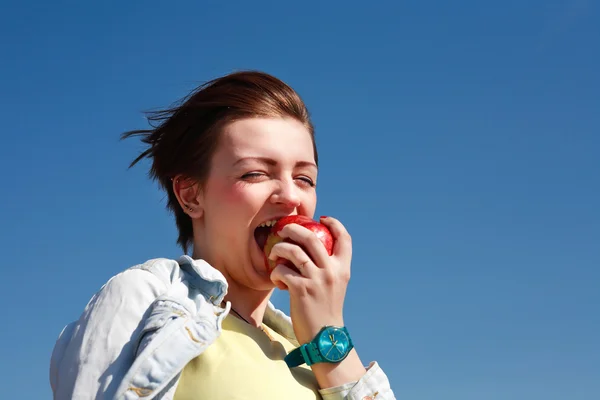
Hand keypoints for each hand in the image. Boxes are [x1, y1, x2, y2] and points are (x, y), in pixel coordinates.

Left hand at [269, 216, 351, 344]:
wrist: (325, 338)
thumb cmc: (325, 310)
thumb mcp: (335, 286)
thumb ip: (329, 268)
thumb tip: (310, 249)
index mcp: (343, 268)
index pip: (344, 238)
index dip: (335, 223)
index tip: (322, 218)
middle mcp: (332, 271)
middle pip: (312, 237)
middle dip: (294, 228)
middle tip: (284, 229)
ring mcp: (317, 279)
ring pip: (293, 250)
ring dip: (279, 248)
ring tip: (274, 253)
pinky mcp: (301, 289)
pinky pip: (282, 270)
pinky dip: (275, 272)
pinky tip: (276, 279)